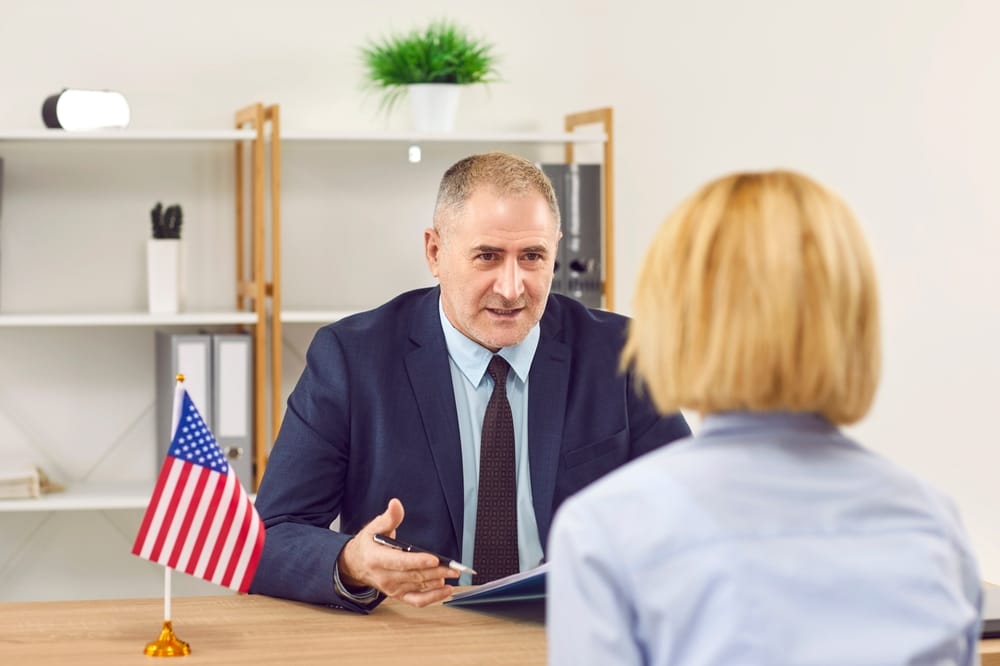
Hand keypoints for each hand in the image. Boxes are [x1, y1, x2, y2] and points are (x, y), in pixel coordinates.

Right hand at [338, 498, 456, 606]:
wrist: (355, 565)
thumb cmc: (367, 545)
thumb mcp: (373, 527)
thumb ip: (389, 517)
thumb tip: (395, 504)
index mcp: (377, 559)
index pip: (400, 562)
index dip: (418, 561)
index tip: (434, 559)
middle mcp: (385, 577)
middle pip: (414, 575)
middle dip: (436, 572)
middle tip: (454, 568)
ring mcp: (392, 588)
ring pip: (418, 587)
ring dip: (437, 583)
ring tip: (452, 574)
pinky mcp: (398, 595)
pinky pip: (417, 601)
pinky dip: (433, 598)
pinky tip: (446, 590)